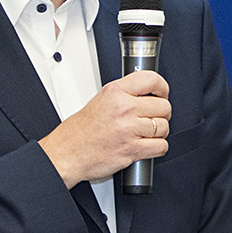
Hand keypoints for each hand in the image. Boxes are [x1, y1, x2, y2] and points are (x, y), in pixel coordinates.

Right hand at [40, 72, 170, 186]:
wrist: (67, 153)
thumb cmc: (80, 130)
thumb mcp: (100, 99)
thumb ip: (124, 94)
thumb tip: (147, 91)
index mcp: (115, 92)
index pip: (152, 79)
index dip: (162, 87)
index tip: (162, 93)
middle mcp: (124, 109)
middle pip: (164, 106)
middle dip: (162, 113)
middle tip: (153, 117)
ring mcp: (129, 130)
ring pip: (164, 127)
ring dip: (159, 132)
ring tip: (147, 133)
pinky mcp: (132, 149)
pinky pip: (160, 146)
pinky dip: (158, 148)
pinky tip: (148, 145)